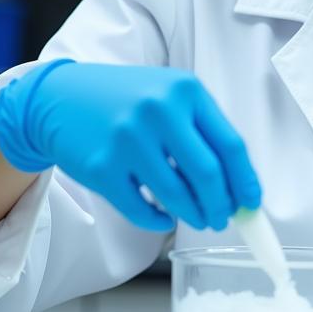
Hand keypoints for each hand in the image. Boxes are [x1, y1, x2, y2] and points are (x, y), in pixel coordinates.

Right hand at [0, 59, 261, 231]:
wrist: (61, 98)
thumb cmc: (126, 100)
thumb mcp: (169, 95)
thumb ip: (203, 130)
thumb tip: (238, 186)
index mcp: (185, 91)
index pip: (231, 145)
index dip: (245, 181)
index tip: (251, 204)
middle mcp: (158, 110)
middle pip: (208, 174)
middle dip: (222, 205)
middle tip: (223, 218)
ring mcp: (127, 139)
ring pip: (176, 195)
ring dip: (194, 215)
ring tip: (199, 218)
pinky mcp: (102, 167)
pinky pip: (141, 209)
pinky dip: (159, 221)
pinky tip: (164, 218)